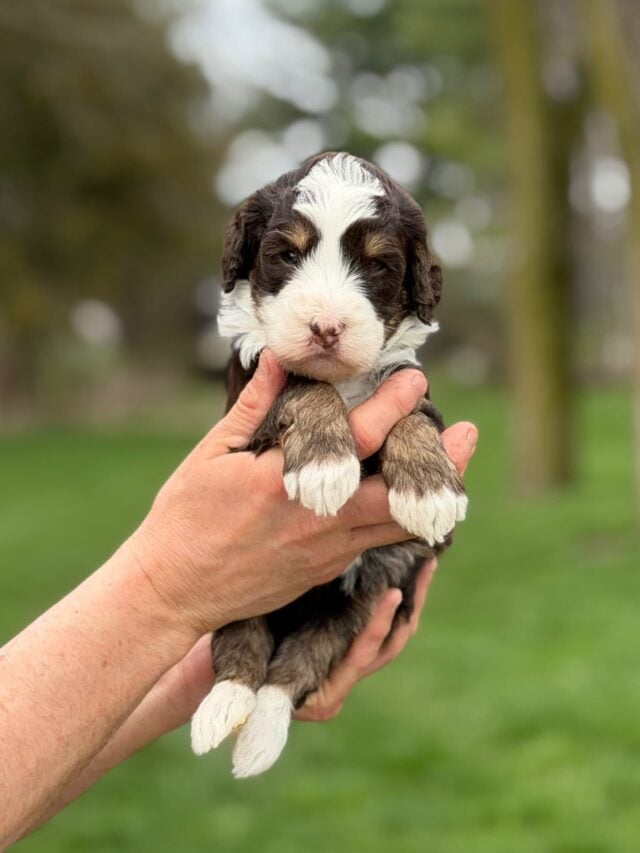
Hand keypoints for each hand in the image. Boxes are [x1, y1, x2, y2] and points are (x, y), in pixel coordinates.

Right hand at [126, 349, 446, 638]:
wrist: (173, 592)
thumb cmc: (184, 519)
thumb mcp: (211, 455)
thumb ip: (253, 407)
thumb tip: (282, 359)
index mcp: (286, 485)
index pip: (358, 440)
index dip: (393, 406)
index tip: (416, 379)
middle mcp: (318, 522)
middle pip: (400, 494)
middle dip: (440, 464)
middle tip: (468, 433)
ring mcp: (326, 554)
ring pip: (397, 526)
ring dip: (428, 493)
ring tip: (452, 465)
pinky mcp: (324, 572)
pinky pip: (374, 542)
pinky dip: (397, 519)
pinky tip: (405, 499)